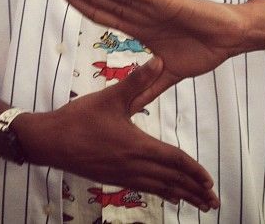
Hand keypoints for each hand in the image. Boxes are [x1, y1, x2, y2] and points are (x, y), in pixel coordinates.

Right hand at [15, 56, 218, 210]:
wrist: (50, 141)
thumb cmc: (80, 118)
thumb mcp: (111, 96)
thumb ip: (137, 80)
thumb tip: (160, 60)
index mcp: (137, 145)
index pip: (173, 160)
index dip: (193, 171)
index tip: (209, 182)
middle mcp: (133, 165)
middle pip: (171, 180)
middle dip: (194, 191)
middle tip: (214, 203)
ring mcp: (123, 175)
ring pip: (159, 188)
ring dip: (181, 196)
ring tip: (198, 205)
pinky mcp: (113, 178)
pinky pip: (144, 188)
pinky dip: (161, 192)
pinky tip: (168, 195)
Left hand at [41, 0, 245, 111]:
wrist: (230, 38)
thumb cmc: (204, 49)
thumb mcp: (169, 74)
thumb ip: (149, 86)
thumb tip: (134, 107)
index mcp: (137, 26)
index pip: (99, 12)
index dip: (77, 1)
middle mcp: (137, 11)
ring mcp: (147, 4)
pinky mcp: (162, 0)